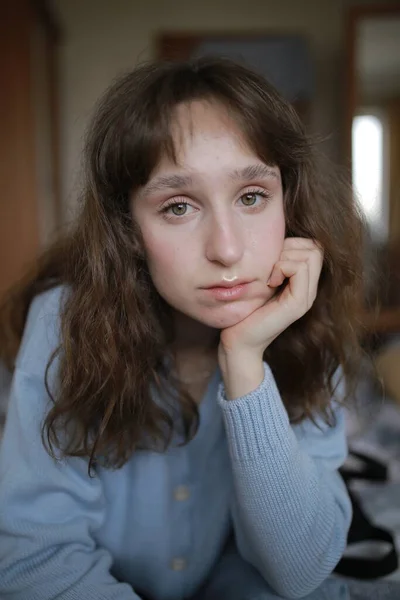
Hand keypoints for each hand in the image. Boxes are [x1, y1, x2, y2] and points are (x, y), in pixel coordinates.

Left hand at [219, 237, 323, 360]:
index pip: (314, 247)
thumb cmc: (244, 310)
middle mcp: (309, 290)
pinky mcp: (298, 304)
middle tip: (270, 266)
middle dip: (290, 247)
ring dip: (284, 258)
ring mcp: (306, 298)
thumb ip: (273, 264)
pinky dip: (282, 267)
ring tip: (269, 276)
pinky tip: (269, 283)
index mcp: (303, 284)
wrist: (238, 341)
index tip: (271, 260)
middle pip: (316, 248)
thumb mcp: (261, 281)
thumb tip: (274, 239)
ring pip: (311, 255)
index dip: (293, 244)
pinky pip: (299, 269)